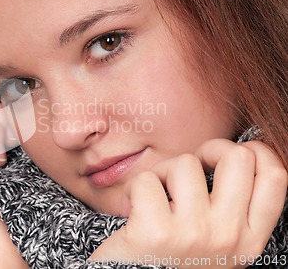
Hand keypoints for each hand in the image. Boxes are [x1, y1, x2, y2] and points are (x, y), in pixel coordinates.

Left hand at [89, 139, 286, 267]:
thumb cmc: (172, 260)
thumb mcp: (217, 244)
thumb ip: (230, 210)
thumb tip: (235, 155)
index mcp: (248, 240)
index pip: (275, 177)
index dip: (256, 152)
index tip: (229, 156)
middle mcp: (228, 237)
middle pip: (237, 157)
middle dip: (209, 149)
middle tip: (190, 168)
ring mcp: (194, 233)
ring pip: (184, 163)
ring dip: (161, 173)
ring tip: (153, 199)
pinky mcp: (156, 231)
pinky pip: (146, 180)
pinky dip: (134, 188)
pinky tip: (132, 210)